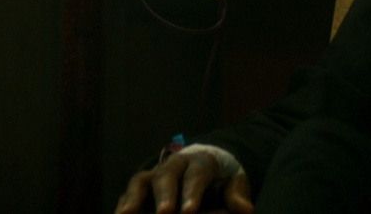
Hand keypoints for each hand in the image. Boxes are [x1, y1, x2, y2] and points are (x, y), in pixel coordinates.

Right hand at [115, 150, 253, 213]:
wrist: (205, 164)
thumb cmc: (221, 178)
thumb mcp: (234, 183)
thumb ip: (237, 195)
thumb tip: (247, 210)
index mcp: (200, 161)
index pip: (196, 175)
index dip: (192, 193)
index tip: (189, 211)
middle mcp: (174, 165)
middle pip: (167, 176)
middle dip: (164, 196)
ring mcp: (155, 174)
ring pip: (141, 181)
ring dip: (133, 199)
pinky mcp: (141, 185)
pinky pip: (128, 193)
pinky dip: (124, 204)